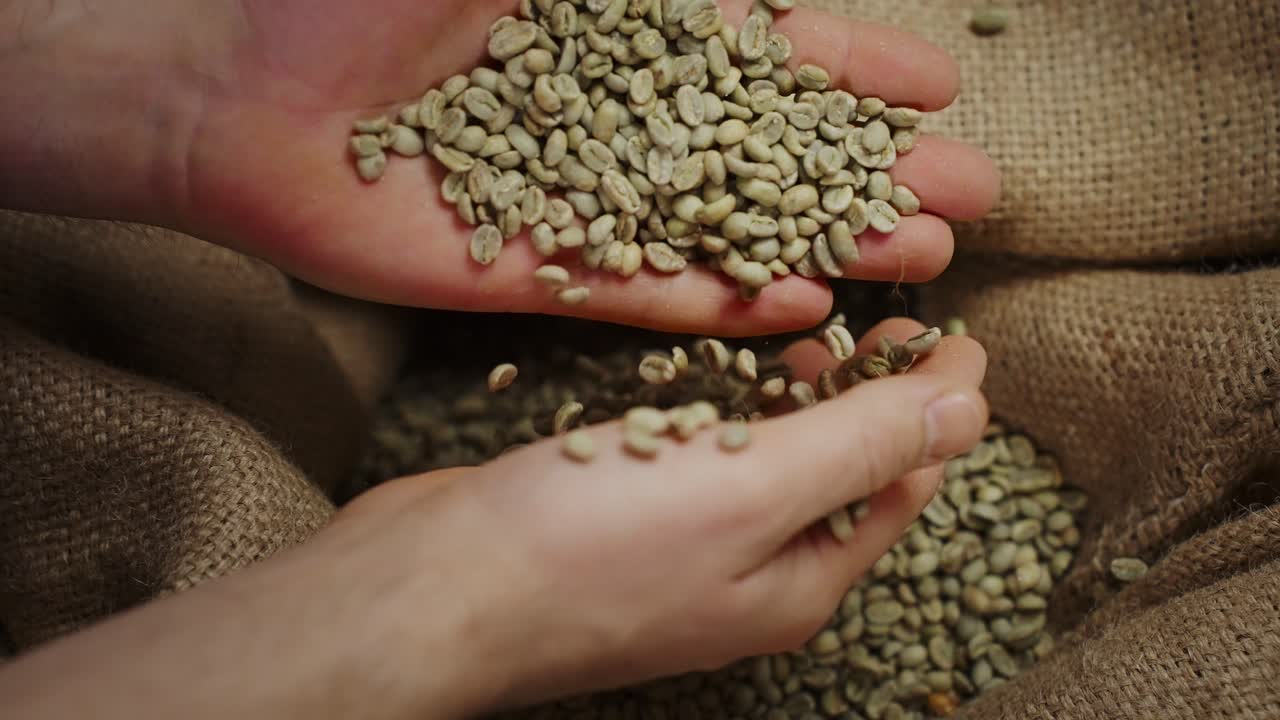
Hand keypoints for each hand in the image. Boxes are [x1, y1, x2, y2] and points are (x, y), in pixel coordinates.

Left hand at [1, 0, 998, 335]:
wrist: (238, 87)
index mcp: (622, 38)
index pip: (765, 55)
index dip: (854, 67)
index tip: (941, 81)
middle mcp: (617, 125)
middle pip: (767, 154)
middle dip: (870, 170)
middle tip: (973, 195)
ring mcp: (581, 206)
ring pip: (726, 234)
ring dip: (824, 245)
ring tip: (921, 261)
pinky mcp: (534, 274)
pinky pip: (643, 295)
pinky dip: (719, 302)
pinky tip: (801, 310)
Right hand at [337, 317, 988, 712]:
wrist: (431, 589)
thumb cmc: (590, 543)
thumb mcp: (749, 486)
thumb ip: (859, 444)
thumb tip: (967, 410)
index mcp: (798, 584)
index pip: (901, 485)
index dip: (938, 408)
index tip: (960, 335)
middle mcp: (749, 580)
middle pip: (841, 482)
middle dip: (876, 405)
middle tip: (891, 329)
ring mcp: (682, 556)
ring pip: (770, 472)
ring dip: (805, 408)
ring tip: (820, 343)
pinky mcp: (623, 524)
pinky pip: (704, 465)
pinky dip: (732, 416)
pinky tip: (721, 378)